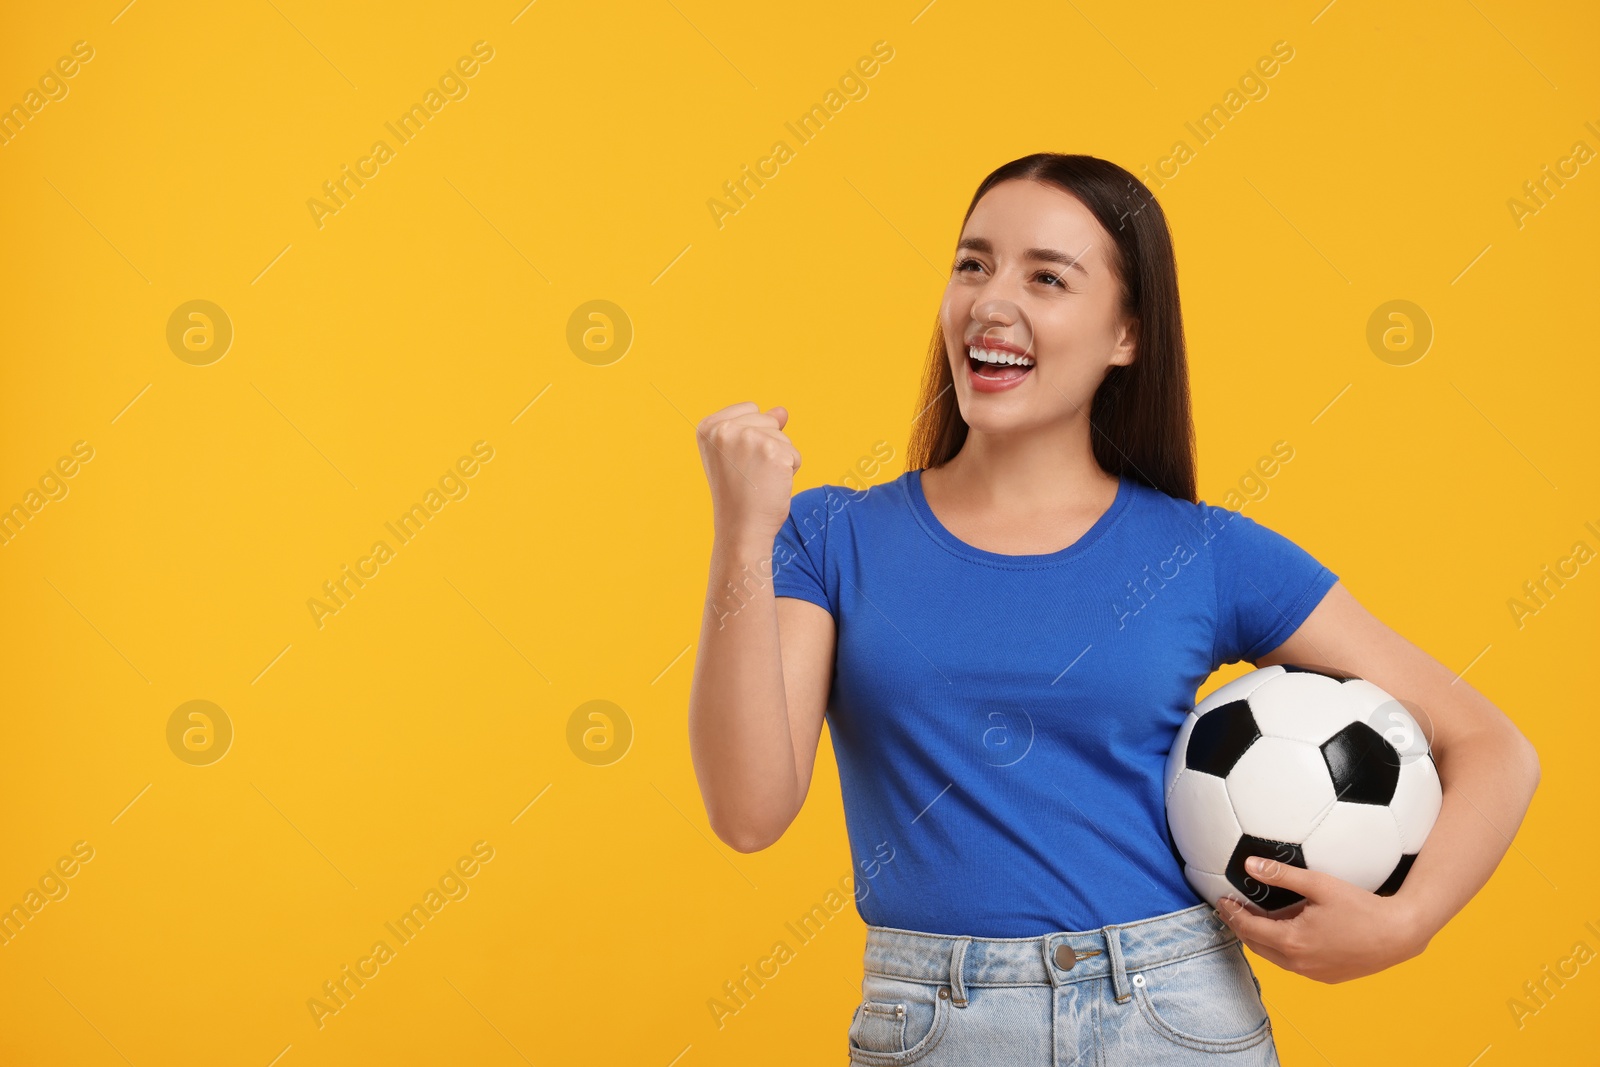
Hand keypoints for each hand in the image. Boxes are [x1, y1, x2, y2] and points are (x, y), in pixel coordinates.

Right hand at [695, 401, 801, 544]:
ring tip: (759, 480)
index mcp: (709, 427)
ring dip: (779, 459)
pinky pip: (794, 455)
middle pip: (768, 420)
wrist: (741, 528)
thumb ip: (757, 426)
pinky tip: (771, 485)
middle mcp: (725, 429)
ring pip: (783, 437)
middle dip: (767, 446)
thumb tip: (782, 411)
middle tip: (749, 473)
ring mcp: (748, 439)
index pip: (751, 409)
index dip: (752, 436)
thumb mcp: (738, 454)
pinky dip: (790, 471)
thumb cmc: (738, 494)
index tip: (737, 462)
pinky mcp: (772, 452)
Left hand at [1214, 857, 1430, 983]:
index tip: (1221, 901)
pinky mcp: (1326, 977)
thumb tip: (1249, 865)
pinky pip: (1294, 963)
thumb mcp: (1319, 884)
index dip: (1231, 913)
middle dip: (1242, 926)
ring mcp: (1312, 974)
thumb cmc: (1361, 908)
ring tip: (1256, 918)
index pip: (1248, 927)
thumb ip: (1281, 874)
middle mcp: (1298, 963)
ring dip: (1262, 938)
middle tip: (1233, 909)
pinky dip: (1283, 948)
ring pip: (1275, 956)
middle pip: (1257, 945)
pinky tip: (1288, 931)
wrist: (1399, 935)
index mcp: (1291, 941)